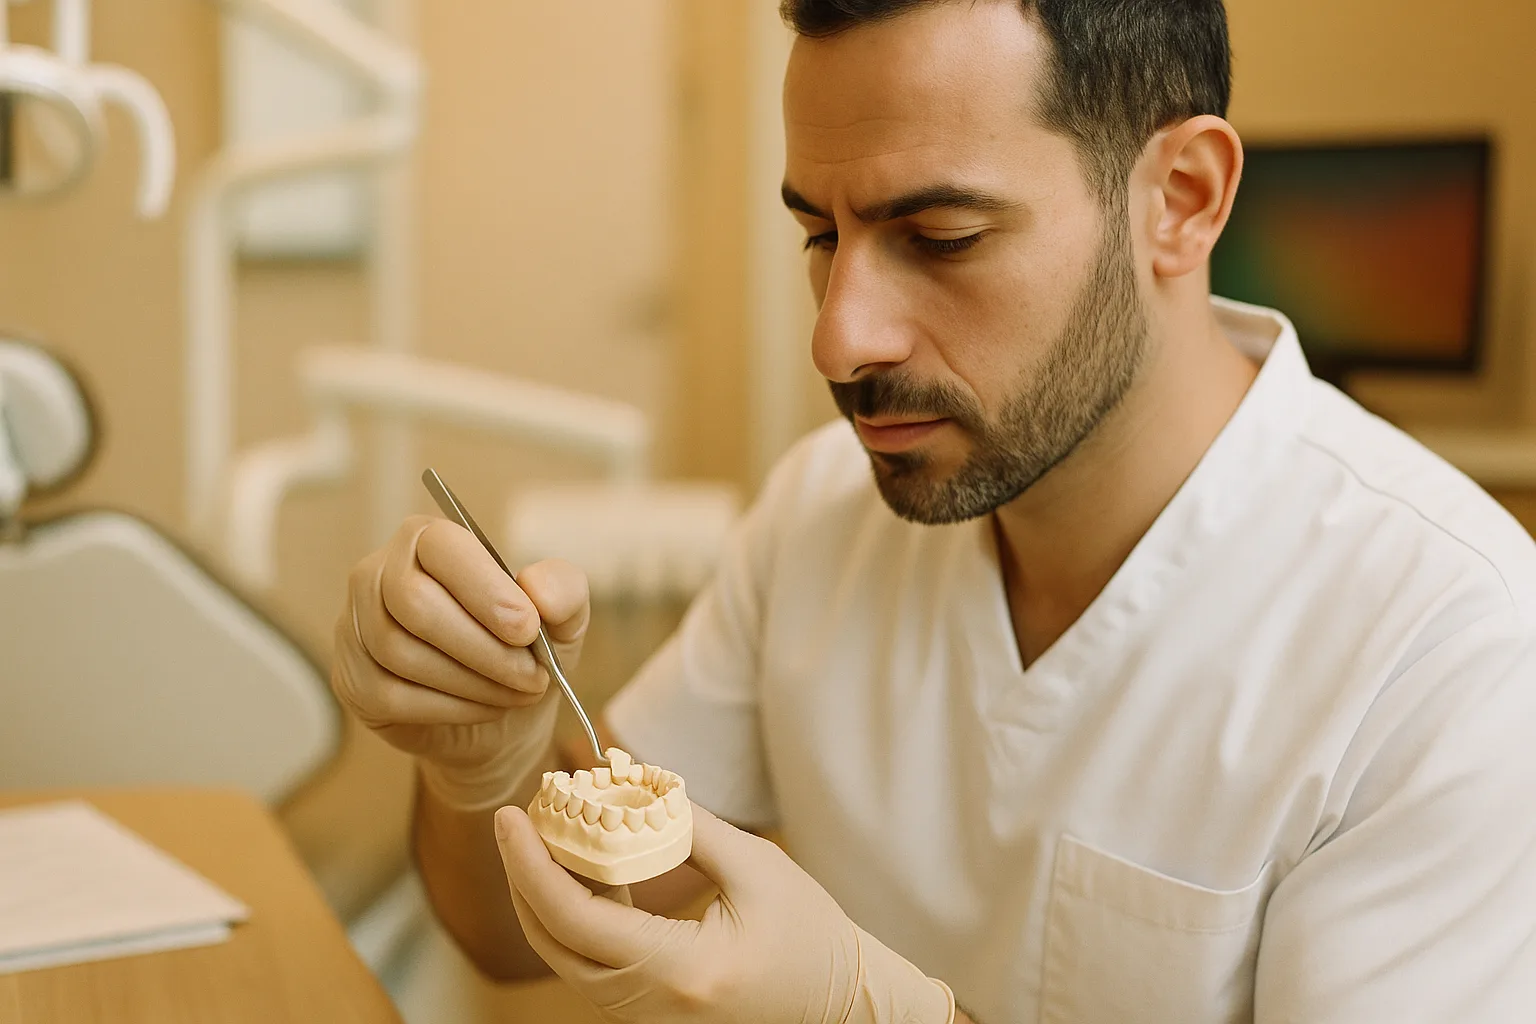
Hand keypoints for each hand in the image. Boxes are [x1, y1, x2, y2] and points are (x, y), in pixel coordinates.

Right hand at [332, 515, 589, 809]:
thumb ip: (564, 591)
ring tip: (516, 691)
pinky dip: (450, 707)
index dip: (485, 590)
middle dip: (483, 647)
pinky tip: (485, 707)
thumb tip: (536, 589)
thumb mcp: (562, 619)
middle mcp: (378, 573)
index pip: (440, 546)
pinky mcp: (351, 679)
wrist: (500, 722)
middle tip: (533, 675)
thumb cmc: (522, 652)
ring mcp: (354, 627)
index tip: (528, 629)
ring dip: (473, 681)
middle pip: (414, 602)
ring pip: (401, 652)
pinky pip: (392, 694)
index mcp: (427, 540)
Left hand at [494, 801, 955, 1023]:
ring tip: (547, 836)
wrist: (841, 1004)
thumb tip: (632, 784)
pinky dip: (575, 919)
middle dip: (523, 877)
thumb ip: (690, 827)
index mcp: (678, 969)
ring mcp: (645, 1020)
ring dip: (545, 897)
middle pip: (553, 942)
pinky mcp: (647, 1016)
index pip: (574, 918)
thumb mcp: (758, 867)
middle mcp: (650, 1007)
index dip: (530, 864)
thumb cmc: (810, 935)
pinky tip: (584, 872)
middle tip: (520, 819)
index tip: (510, 815)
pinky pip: (590, 967)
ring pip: (565, 958)